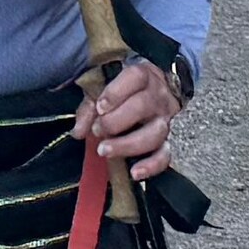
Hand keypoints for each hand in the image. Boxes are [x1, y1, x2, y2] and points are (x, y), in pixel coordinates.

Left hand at [76, 53, 182, 184]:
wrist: (158, 92)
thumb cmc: (126, 90)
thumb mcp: (105, 88)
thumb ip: (90, 106)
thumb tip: (79, 131)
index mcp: (144, 76)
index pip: (135, 78)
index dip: (116, 93)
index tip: (100, 107)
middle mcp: (158, 97)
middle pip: (142, 107)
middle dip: (115, 121)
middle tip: (97, 130)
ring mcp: (166, 119)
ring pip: (153, 133)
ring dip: (127, 144)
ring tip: (105, 150)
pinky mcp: (169, 141)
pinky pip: (165, 156)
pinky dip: (151, 166)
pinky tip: (134, 172)